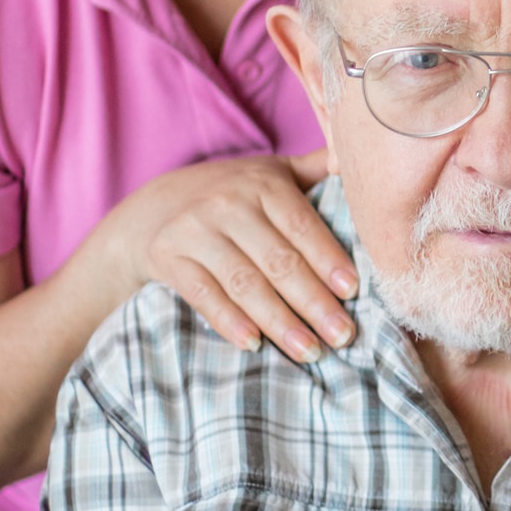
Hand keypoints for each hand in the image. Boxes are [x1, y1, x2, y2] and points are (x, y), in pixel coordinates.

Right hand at [88, 149, 356, 360]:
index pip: (303, 226)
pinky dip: (229, 321)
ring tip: (311, 351)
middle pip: (279, 261)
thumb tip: (358, 158)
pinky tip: (255, 345)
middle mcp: (228, 204)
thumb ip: (317, 167)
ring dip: (280, 321)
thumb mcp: (272, 173)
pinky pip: (204, 295)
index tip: (354, 292)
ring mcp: (194, 231)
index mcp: (263, 183)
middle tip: (344, 336)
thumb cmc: (232, 195)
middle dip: (314, 302)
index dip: (329, 260)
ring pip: (245, 283)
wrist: (151, 209)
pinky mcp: (167, 257)